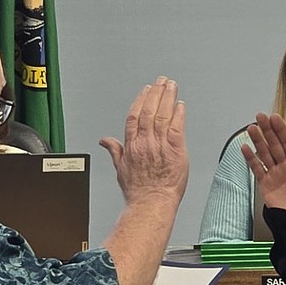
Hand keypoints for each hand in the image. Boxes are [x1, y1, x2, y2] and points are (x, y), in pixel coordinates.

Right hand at [100, 77, 187, 204]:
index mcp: (131, 145)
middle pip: (149, 110)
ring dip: (167, 97)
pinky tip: (180, 104)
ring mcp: (159, 145)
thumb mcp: (120, 169)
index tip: (146, 90)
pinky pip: (176, 127)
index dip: (141, 100)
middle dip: (155, 93)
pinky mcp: (175, 150)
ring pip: (162, 115)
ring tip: (172, 86)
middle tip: (161, 81)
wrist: (151, 204)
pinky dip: (178, 114)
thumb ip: (115, 150)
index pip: (134, 116)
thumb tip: (105, 141)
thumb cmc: (138, 191)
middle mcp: (145, 142)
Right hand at [242, 112, 285, 214]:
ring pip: (265, 153)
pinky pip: (257, 168)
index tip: (275, 118)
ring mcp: (275, 173)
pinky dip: (251, 158)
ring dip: (258, 140)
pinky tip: (245, 148)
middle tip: (260, 116)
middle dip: (268, 130)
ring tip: (251, 128)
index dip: (282, 130)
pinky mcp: (265, 184)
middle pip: (275, 144)